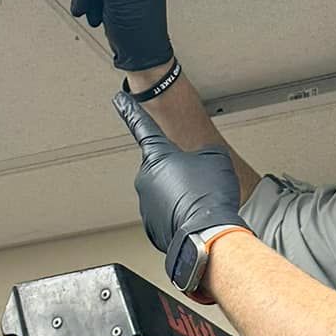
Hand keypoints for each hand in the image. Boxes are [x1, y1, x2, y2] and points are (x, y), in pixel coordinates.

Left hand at [113, 92, 241, 287]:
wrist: (208, 235)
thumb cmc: (209, 195)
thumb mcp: (215, 157)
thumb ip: (202, 151)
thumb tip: (199, 162)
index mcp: (158, 155)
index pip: (142, 126)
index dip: (131, 110)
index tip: (119, 99)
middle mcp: (145, 178)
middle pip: (164, 168)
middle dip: (181, 173)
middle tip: (201, 183)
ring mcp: (146, 203)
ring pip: (167, 193)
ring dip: (182, 195)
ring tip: (201, 203)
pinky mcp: (152, 225)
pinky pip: (168, 214)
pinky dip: (181, 215)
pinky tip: (195, 218)